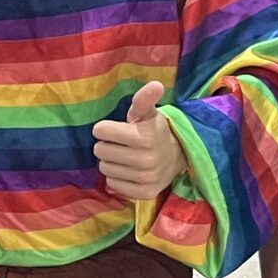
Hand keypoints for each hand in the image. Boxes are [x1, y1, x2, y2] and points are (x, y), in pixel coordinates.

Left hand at [92, 81, 183, 201]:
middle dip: (106, 145)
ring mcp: (145, 178)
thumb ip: (145, 99)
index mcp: (144, 137)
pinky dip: (117, 178)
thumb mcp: (149, 113)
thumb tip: (156, 84)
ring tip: (124, 157)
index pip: (101, 131)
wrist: (177, 157)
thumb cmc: (155, 131)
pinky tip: (128, 171)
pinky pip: (113, 184)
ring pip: (104, 168)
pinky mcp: (144, 193)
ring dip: (110, 162)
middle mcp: (146, 160)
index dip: (105, 128)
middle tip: (120, 144)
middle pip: (100, 151)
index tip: (115, 129)